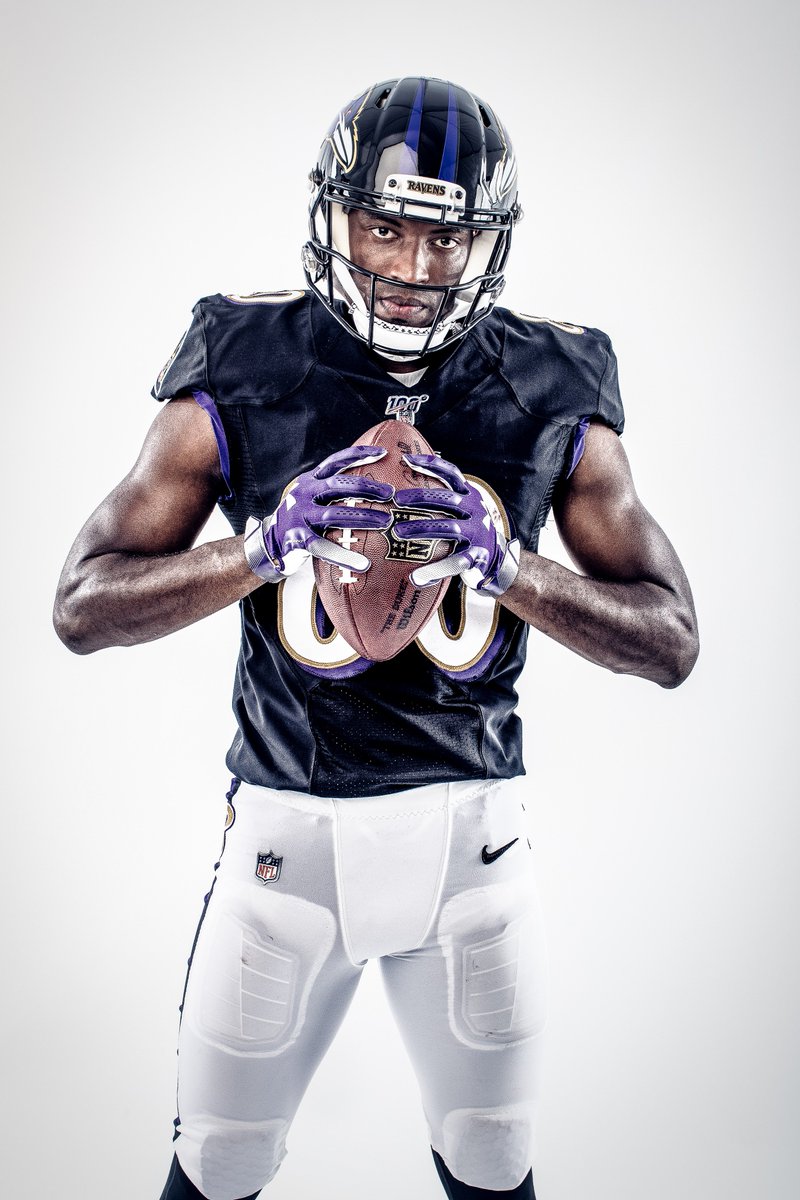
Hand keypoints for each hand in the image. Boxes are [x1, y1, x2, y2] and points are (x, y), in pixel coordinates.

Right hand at [244, 446, 393, 580]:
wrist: (269, 543)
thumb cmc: (301, 520)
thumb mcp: (312, 498)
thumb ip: (332, 491)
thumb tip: (373, 487)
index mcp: (310, 481)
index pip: (335, 462)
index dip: (358, 455)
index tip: (383, 453)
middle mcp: (304, 494)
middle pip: (339, 485)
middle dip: (367, 487)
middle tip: (390, 493)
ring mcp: (299, 515)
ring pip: (335, 513)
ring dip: (363, 517)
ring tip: (385, 522)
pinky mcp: (297, 539)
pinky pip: (324, 547)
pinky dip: (345, 556)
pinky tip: (363, 564)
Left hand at [393, 454, 519, 596]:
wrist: (497, 559)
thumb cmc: (469, 530)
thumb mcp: (462, 509)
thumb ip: (443, 498)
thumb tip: (408, 477)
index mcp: (470, 495)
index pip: (451, 474)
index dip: (430, 464)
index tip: (406, 459)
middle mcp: (476, 510)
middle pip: (446, 498)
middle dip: (420, 497)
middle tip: (396, 500)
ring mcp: (478, 533)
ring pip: (448, 527)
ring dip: (422, 528)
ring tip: (398, 532)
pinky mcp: (478, 556)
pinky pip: (455, 562)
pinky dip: (435, 569)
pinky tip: (416, 576)